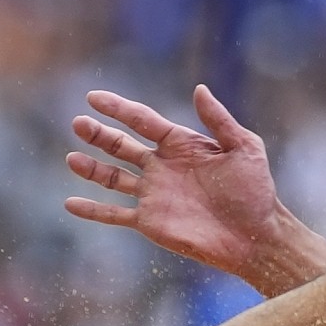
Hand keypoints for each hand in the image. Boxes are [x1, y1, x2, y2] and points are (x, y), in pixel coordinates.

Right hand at [64, 85, 325, 296]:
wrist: (256, 236)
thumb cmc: (256, 191)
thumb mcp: (245, 148)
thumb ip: (220, 120)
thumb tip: (199, 88)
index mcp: (181, 144)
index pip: (143, 120)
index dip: (118, 108)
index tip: (94, 97)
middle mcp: (162, 166)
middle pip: (121, 145)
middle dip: (99, 134)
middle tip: (78, 123)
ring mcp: (154, 194)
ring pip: (112, 177)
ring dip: (91, 168)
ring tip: (71, 158)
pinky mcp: (150, 222)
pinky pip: (115, 214)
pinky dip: (92, 211)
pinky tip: (70, 203)